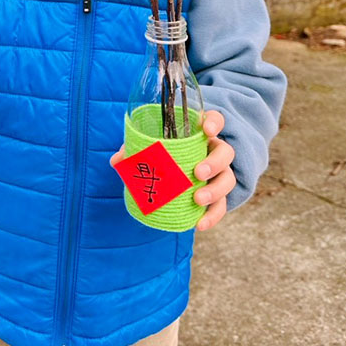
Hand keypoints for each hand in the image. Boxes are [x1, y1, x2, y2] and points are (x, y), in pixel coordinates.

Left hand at [108, 108, 235, 231]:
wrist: (173, 178)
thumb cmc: (162, 156)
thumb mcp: (148, 149)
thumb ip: (134, 150)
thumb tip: (117, 161)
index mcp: (199, 135)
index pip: (215, 120)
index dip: (214, 122)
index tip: (206, 129)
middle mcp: (213, 152)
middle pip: (225, 152)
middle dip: (215, 162)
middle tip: (198, 173)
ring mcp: (218, 174)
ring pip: (228, 179)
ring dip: (215, 190)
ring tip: (197, 200)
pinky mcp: (217, 196)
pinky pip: (221, 206)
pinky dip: (212, 216)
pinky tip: (200, 224)